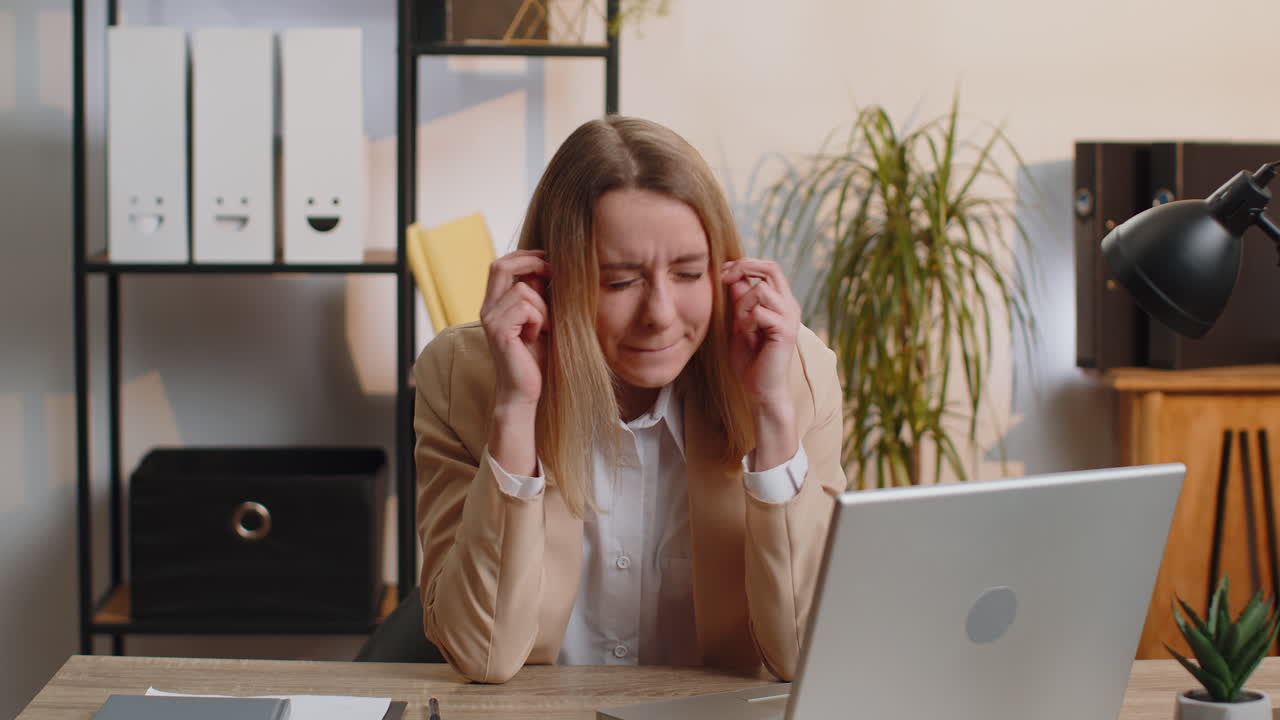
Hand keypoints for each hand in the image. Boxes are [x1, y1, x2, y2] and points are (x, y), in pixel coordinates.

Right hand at [480, 249, 550, 411]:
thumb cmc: (535, 358)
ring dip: (543, 307)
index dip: (524, 256)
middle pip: (501, 266)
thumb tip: (546, 267)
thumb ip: (537, 296)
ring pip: (522, 290)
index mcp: (494, 304)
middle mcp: (487, 309)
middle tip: (553, 272)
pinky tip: (536, 337)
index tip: (547, 258)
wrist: (524, 391)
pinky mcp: (499, 331)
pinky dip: (540, 320)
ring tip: (544, 328)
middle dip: (531, 263)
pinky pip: (526, 308)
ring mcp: (490, 320)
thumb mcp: (540, 319)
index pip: (501, 265)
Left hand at [722, 258, 800, 405]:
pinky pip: (759, 312)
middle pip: (771, 268)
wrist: (761, 389)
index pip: (769, 269)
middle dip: (744, 268)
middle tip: (724, 278)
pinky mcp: (785, 330)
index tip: (723, 271)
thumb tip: (735, 278)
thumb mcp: (740, 324)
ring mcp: (790, 317)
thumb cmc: (751, 360)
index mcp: (781, 302)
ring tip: (741, 326)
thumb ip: (741, 302)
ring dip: (743, 305)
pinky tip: (748, 337)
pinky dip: (746, 322)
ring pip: (761, 290)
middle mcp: (790, 306)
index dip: (745, 264)